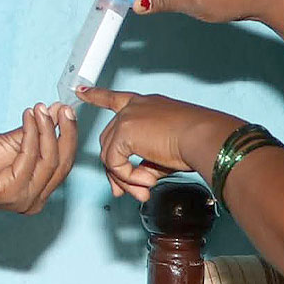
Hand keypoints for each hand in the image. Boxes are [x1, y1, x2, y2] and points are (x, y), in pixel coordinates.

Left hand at [0, 103, 77, 213]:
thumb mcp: (13, 142)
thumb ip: (38, 132)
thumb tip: (59, 111)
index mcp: (38, 190)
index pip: (64, 162)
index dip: (68, 135)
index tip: (67, 109)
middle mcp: (34, 200)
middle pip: (62, 163)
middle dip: (64, 132)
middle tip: (62, 108)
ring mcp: (23, 200)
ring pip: (48, 160)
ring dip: (46, 130)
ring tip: (39, 109)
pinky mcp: (9, 194)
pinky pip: (28, 159)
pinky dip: (30, 135)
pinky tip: (27, 118)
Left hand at [78, 86, 237, 201]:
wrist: (203, 137)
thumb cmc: (196, 142)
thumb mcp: (166, 154)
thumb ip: (146, 165)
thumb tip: (134, 186)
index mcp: (146, 105)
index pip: (115, 98)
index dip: (97, 95)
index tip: (80, 91)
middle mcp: (133, 108)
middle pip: (109, 141)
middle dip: (116, 170)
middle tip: (124, 192)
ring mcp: (126, 118)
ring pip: (110, 155)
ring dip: (126, 177)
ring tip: (145, 188)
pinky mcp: (124, 132)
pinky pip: (115, 163)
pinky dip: (128, 177)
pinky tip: (147, 181)